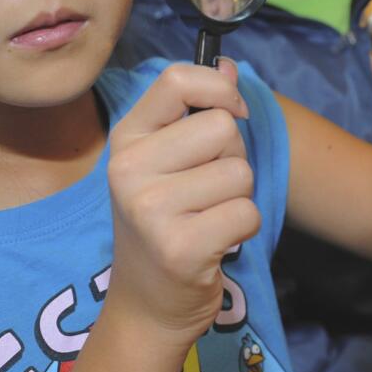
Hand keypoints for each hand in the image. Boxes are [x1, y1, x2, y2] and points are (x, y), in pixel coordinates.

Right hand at [105, 61, 259, 347]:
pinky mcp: (178, 247)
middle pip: (223, 127)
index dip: (219, 89)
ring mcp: (149, 209)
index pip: (177, 79)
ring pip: (239, 172)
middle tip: (207, 190)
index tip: (231, 113)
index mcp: (126, 139)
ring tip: (207, 218)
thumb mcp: (167, 162)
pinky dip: (243, 228)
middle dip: (233, 157)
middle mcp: (128, 169)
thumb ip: (196, 112)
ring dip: (238, 197)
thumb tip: (229, 66)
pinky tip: (215, 243)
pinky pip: (246, 212)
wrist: (146, 305)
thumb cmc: (165, 224)